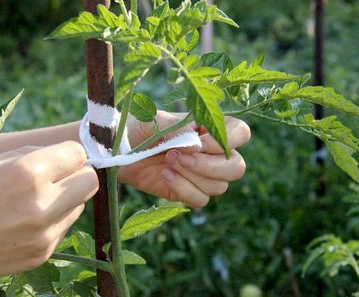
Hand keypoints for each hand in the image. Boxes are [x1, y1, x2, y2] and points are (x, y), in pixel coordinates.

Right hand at [0, 141, 97, 293]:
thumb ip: (36, 155)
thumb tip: (69, 156)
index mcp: (28, 174)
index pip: (79, 154)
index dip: (70, 154)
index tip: (63, 157)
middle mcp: (42, 204)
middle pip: (91, 181)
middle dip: (79, 174)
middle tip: (61, 176)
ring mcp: (45, 233)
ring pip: (79, 205)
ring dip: (67, 198)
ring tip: (37, 201)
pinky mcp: (44, 252)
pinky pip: (64, 227)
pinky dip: (54, 220)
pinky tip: (28, 222)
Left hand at [119, 111, 250, 207]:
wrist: (117, 149)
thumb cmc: (138, 127)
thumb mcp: (155, 121)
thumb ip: (177, 129)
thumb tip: (197, 146)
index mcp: (210, 128)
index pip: (240, 133)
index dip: (225, 141)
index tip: (198, 142)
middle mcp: (212, 152)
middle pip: (237, 167)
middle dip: (209, 166)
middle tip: (177, 156)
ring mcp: (202, 175)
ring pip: (220, 186)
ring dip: (192, 176)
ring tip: (166, 162)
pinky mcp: (188, 191)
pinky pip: (200, 200)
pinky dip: (183, 190)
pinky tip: (165, 176)